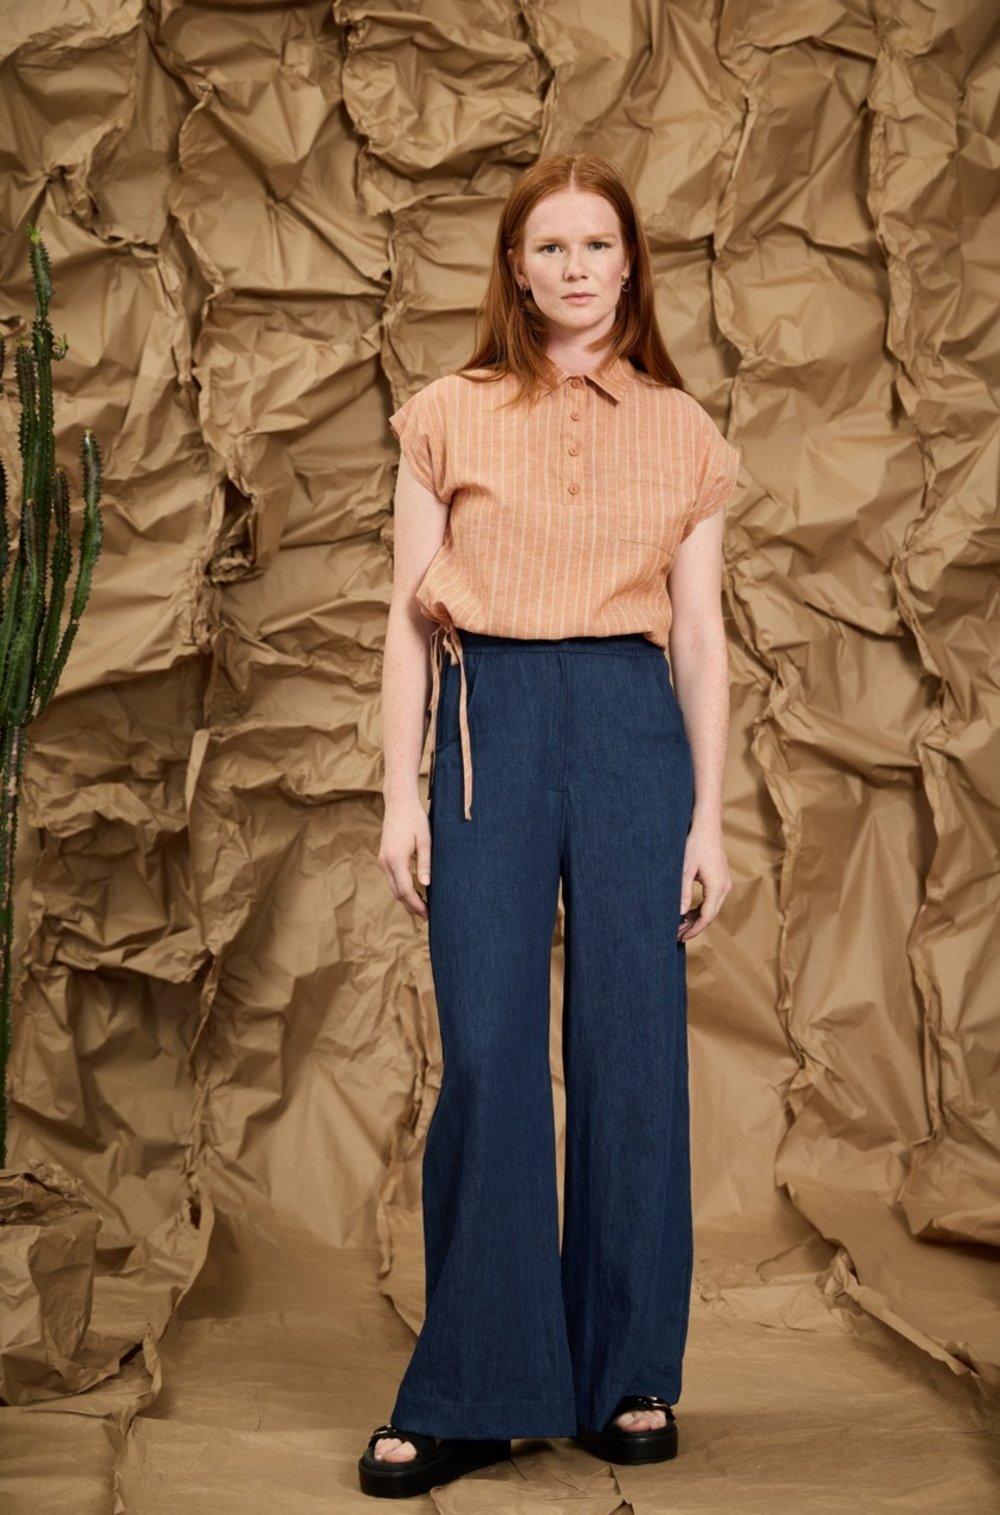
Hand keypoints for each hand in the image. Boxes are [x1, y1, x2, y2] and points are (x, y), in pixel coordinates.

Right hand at [378, 795, 431, 919]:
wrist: (398, 802)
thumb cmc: (415, 819)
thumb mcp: (425, 840)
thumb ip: (425, 863)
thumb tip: (427, 884)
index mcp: (396, 859)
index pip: (405, 890)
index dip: (417, 905)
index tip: (429, 914)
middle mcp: (386, 862)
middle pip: (397, 893)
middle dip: (412, 907)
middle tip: (428, 916)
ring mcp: (383, 860)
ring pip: (394, 887)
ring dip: (407, 899)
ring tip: (424, 907)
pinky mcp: (384, 857)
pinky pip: (393, 879)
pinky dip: (403, 889)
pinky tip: (415, 891)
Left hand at [677, 817, 730, 941]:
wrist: (707, 825)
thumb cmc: (695, 843)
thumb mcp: (685, 869)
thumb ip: (683, 892)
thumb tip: (680, 913)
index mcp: (717, 887)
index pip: (706, 917)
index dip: (693, 929)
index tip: (680, 937)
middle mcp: (724, 887)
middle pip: (711, 915)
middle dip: (694, 927)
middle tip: (677, 935)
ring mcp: (725, 883)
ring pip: (712, 908)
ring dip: (697, 918)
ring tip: (680, 925)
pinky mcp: (721, 878)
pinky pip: (713, 899)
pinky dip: (701, 908)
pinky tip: (688, 911)